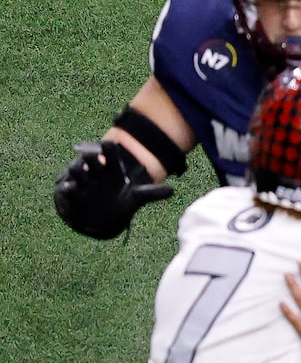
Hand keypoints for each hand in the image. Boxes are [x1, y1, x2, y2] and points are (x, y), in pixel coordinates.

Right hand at [54, 142, 172, 240]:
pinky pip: (67, 189)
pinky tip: (67, 187)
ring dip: (78, 170)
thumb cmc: (119, 203)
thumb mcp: (136, 198)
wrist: (102, 219)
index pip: (111, 155)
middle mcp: (96, 172)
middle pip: (93, 160)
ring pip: (79, 172)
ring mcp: (83, 183)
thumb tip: (172, 190)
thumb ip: (152, 193)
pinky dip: (67, 188)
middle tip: (92, 154)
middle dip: (91, 157)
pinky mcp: (73, 194)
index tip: (109, 144)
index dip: (110, 150)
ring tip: (79, 169)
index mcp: (112, 169)